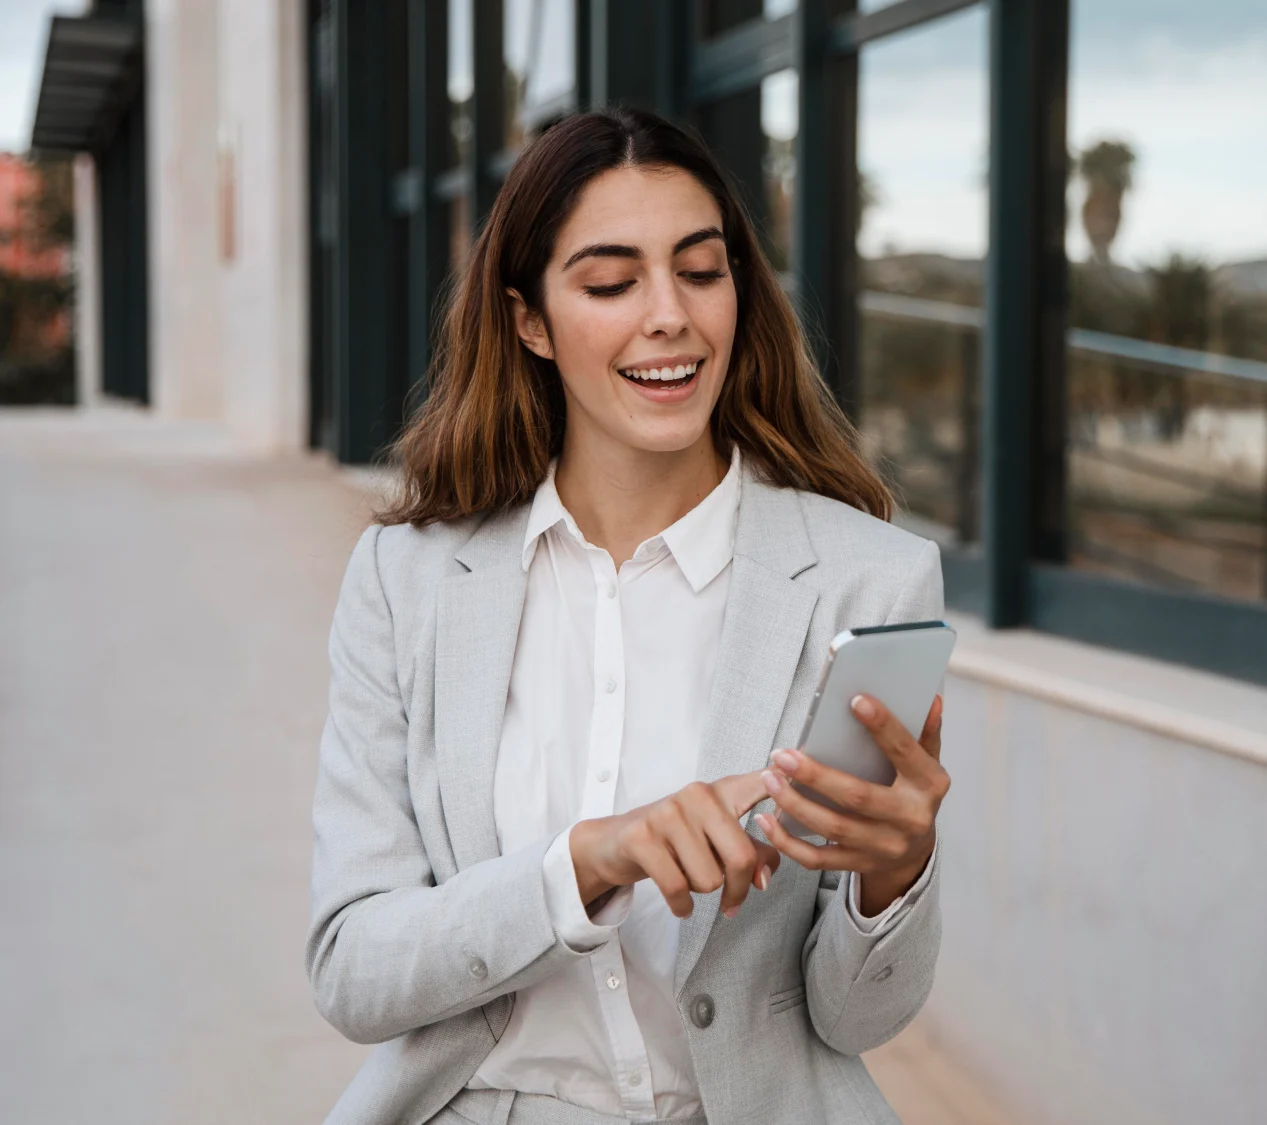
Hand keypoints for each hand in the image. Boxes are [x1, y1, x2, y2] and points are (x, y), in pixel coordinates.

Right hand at [570, 773, 782, 919]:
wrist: (615, 843)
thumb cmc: (676, 842)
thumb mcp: (715, 842)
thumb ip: (751, 855)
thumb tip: (764, 879)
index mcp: (720, 793)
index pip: (759, 783)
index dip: (782, 782)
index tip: (795, 774)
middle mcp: (696, 795)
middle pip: (740, 856)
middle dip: (738, 889)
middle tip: (731, 902)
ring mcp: (667, 813)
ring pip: (709, 879)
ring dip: (701, 893)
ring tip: (688, 878)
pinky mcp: (642, 836)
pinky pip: (677, 887)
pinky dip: (681, 905)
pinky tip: (679, 902)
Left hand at [755, 694, 948, 915]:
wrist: (915, 852)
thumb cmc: (913, 793)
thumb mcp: (926, 763)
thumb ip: (925, 733)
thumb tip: (931, 699)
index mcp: (928, 785)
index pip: (905, 752)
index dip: (882, 727)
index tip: (855, 701)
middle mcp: (910, 819)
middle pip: (858, 797)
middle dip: (815, 775)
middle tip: (782, 755)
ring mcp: (884, 846)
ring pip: (833, 828)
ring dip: (795, 804)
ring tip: (770, 778)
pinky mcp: (860, 864)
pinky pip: (818, 858)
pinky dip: (788, 841)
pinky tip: (767, 820)